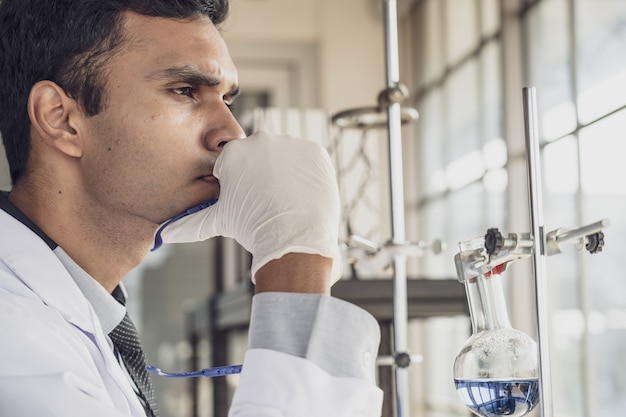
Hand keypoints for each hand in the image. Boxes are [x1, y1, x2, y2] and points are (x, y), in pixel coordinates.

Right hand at [156, 131, 341, 283]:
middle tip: (268, 202)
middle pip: (260, 158)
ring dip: (285, 173)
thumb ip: (190, 222)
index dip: (240, 186)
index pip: (235, 164)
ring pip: (285, 157)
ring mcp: (291, 143)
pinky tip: (302, 193)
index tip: (248, 201)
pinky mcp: (315, 151)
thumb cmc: (254, 229)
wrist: (294, 239)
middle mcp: (261, 140)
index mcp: (233, 153)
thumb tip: (162, 233)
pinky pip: (308, 159)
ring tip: (287, 199)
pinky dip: (306, 174)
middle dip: (263, 176)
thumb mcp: (219, 221)